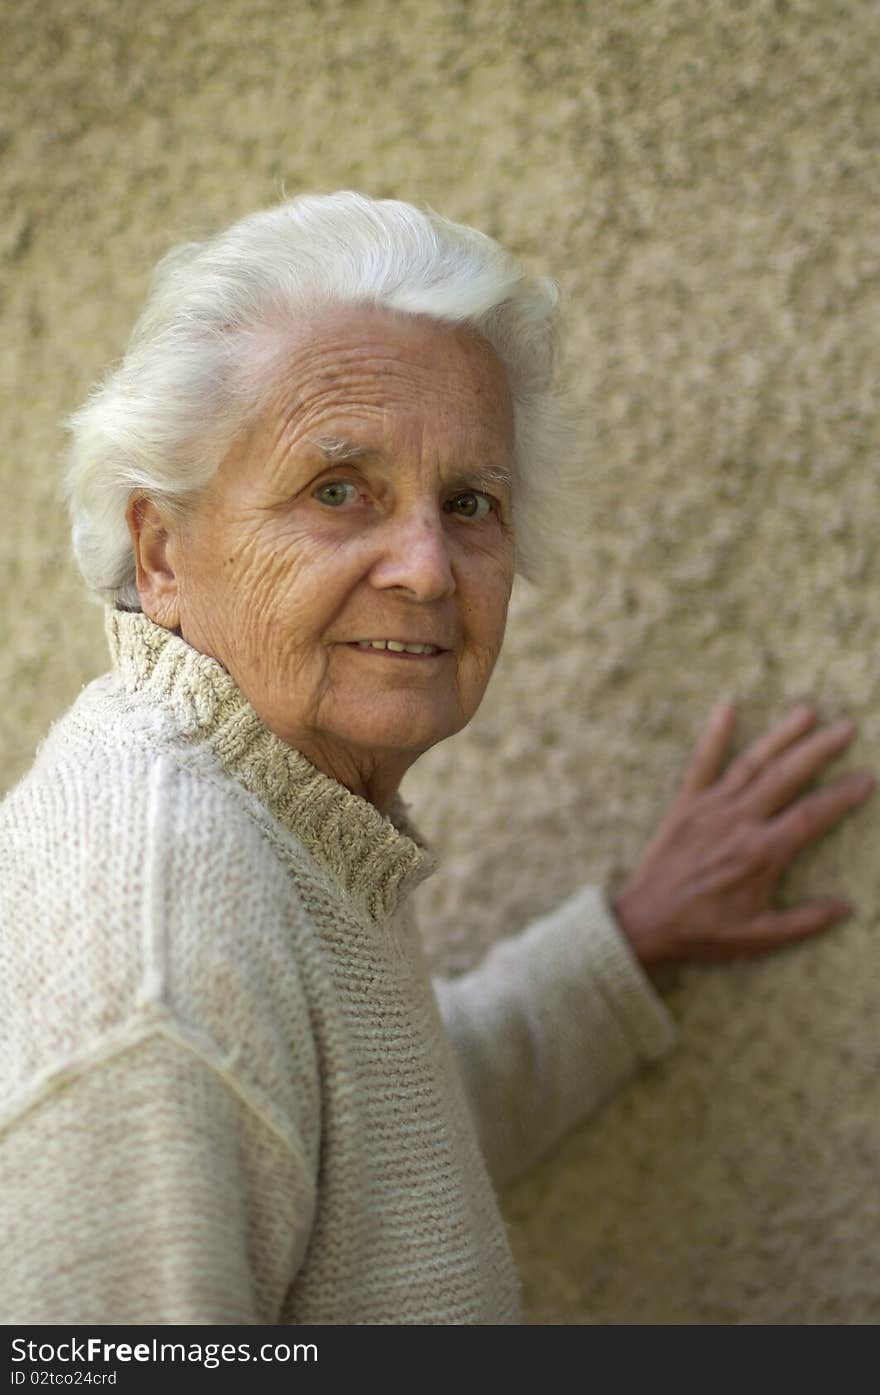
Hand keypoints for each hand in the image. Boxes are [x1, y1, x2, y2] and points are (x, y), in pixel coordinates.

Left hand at [612, 702, 873, 968]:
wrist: (645, 922)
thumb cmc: (703, 931)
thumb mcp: (759, 936)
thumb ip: (805, 921)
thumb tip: (848, 908)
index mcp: (762, 852)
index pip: (812, 815)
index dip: (842, 795)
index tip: (866, 778)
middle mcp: (739, 821)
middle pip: (787, 777)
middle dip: (819, 750)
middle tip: (846, 727)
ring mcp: (711, 808)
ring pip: (752, 763)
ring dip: (781, 735)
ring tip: (807, 711)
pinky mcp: (685, 804)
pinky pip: (701, 763)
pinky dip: (714, 734)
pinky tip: (727, 706)